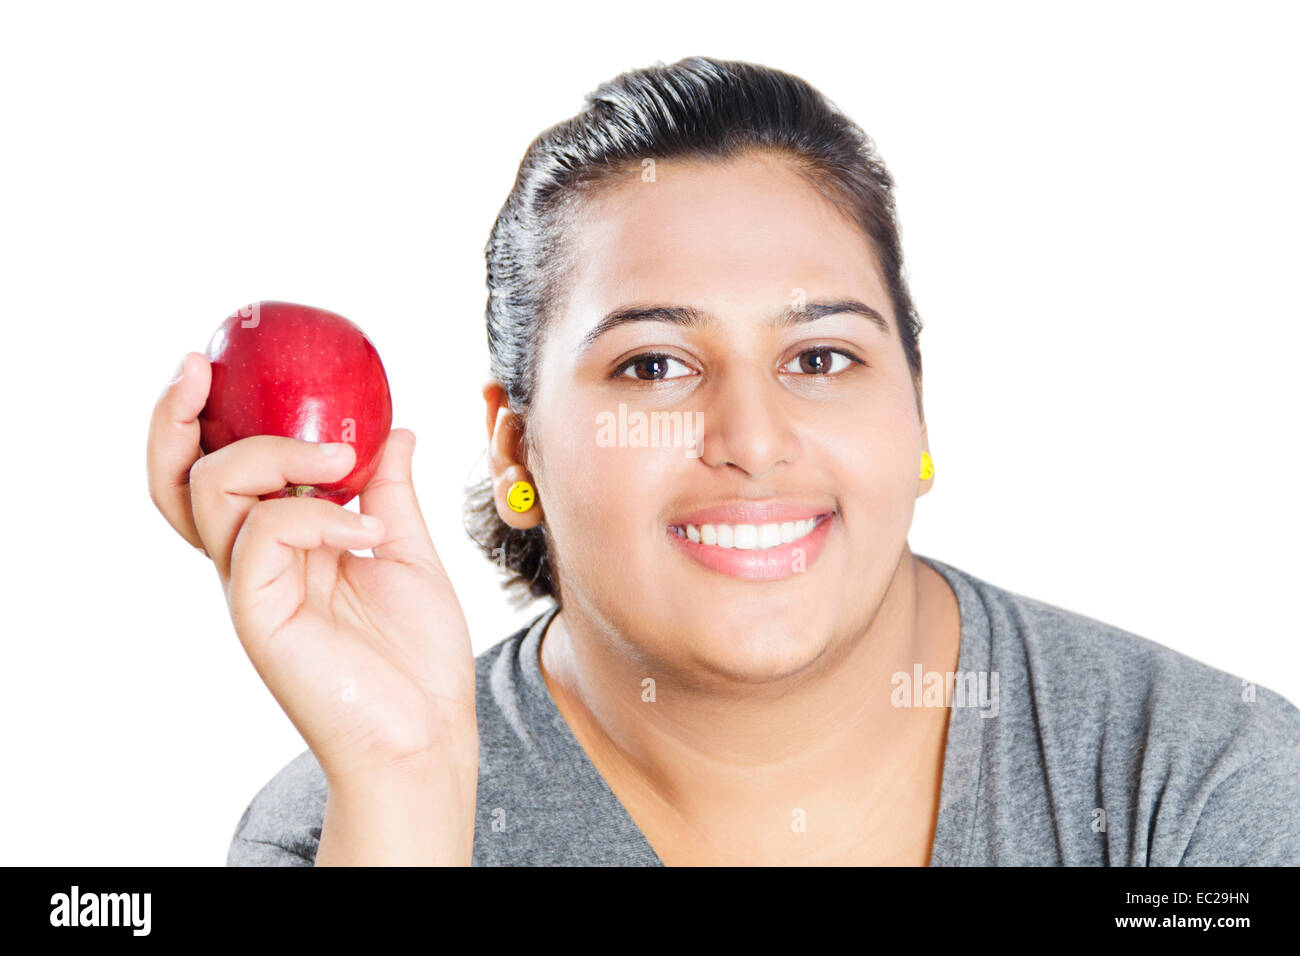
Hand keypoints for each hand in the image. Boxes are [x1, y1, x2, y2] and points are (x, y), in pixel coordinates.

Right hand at [148, 352, 477, 861]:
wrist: (425, 730)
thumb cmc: (414, 654)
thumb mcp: (405, 549)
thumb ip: (389, 491)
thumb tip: (396, 428)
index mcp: (277, 545)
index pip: (212, 473)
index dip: (197, 420)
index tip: (215, 364)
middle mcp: (250, 561)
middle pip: (177, 480)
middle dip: (174, 417)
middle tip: (201, 368)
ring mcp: (250, 587)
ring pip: (214, 491)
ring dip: (274, 454)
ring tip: (340, 460)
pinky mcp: (259, 614)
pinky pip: (264, 535)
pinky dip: (318, 515)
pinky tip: (368, 533)